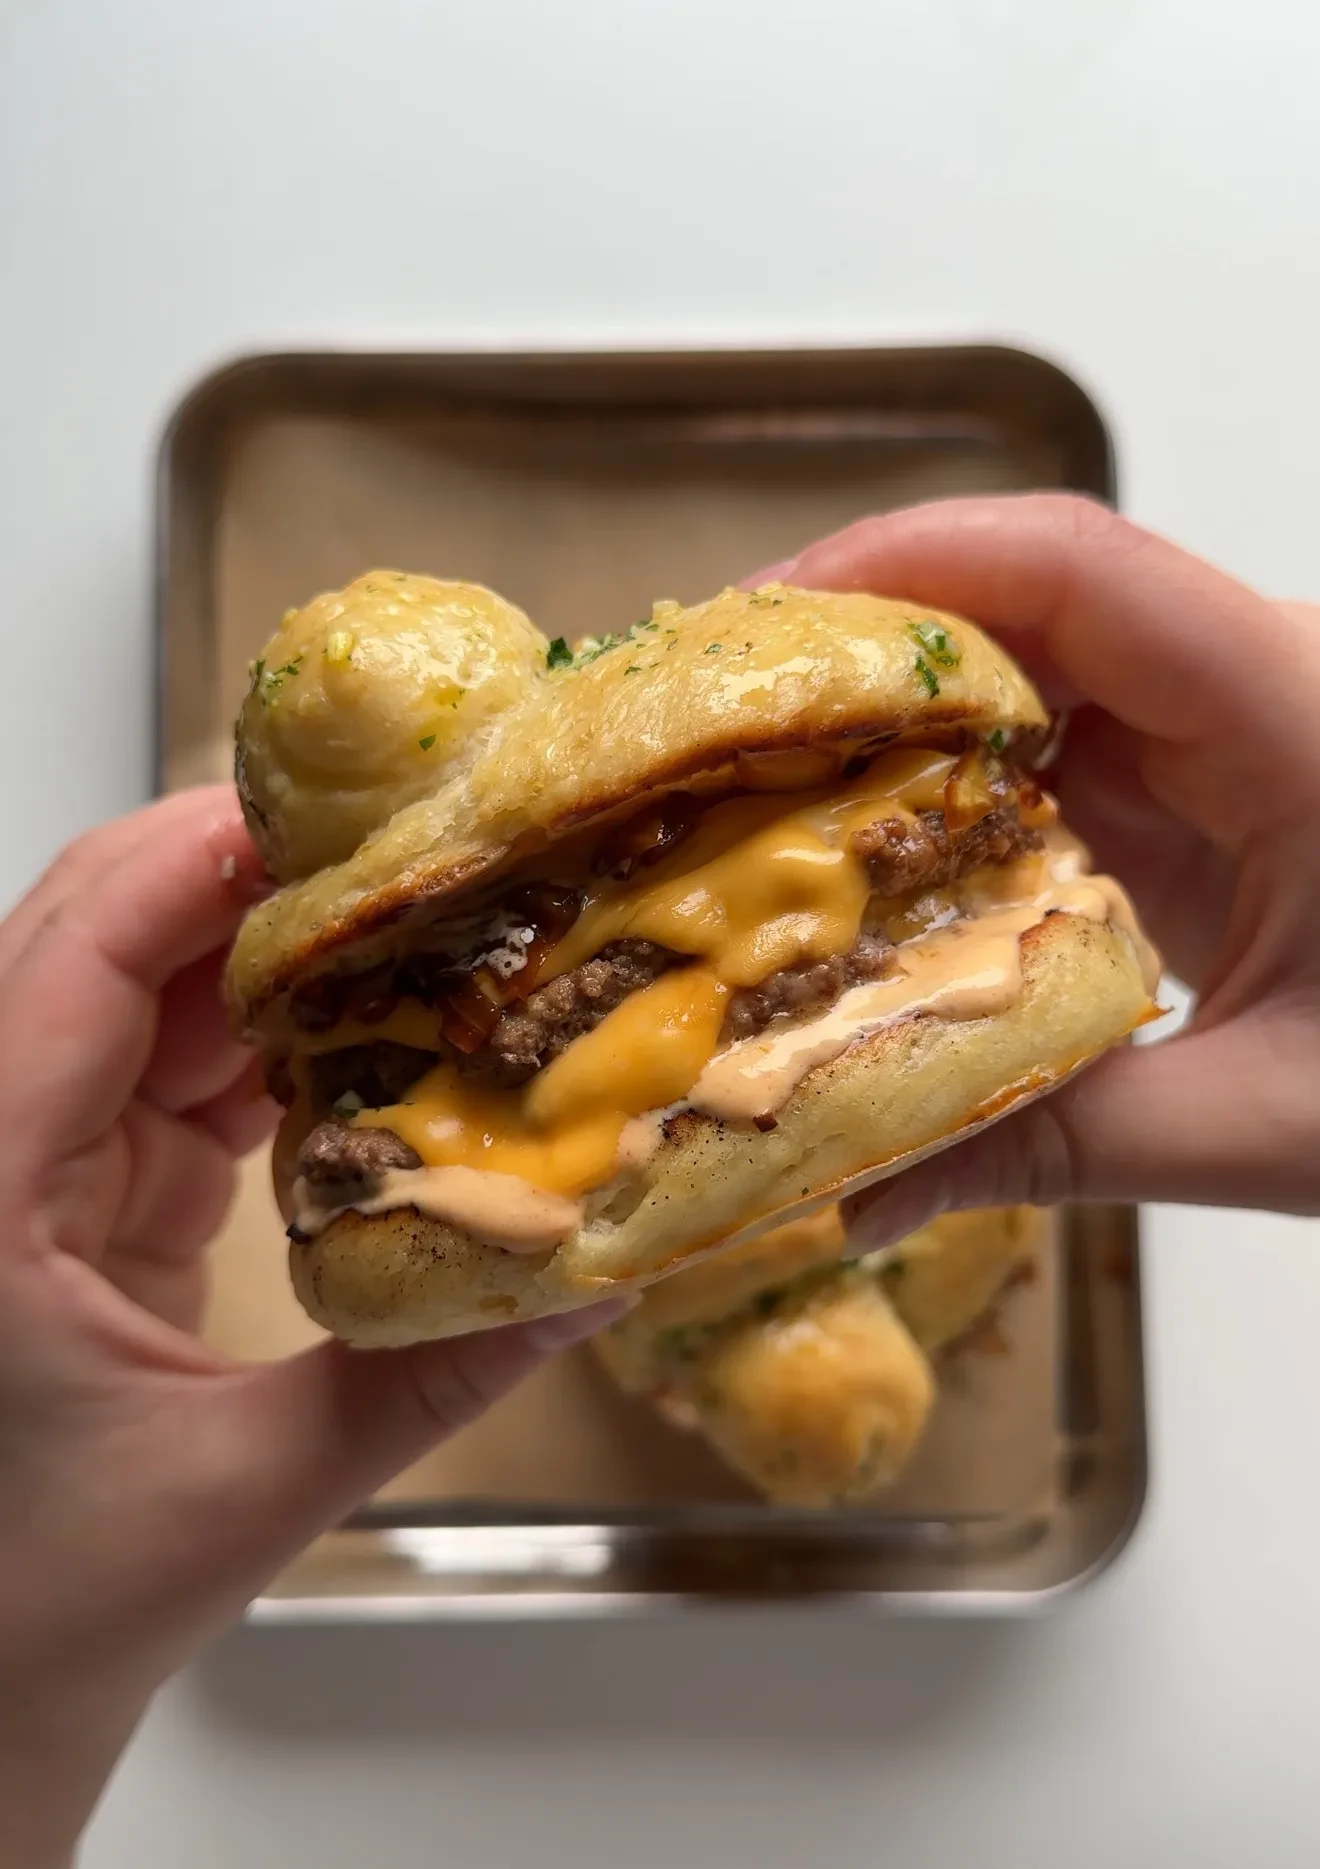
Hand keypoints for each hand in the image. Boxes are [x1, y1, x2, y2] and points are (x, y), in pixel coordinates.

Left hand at [0, 788, 616, 1868]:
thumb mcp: (248, 1492)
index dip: (188, 860)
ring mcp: (23, 1168)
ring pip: (133, 995)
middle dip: (235, 875)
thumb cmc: (41, 1613)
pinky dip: (258, 1039)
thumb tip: (588, 1281)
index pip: (71, 958)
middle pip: (95, 940)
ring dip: (258, 954)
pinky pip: (163, 1070)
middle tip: (387, 834)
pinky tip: (356, 1032)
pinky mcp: (75, 1198)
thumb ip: (425, 1379)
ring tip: (398, 916)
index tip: (319, 810)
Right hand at [755, 495, 1319, 1245]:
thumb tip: (849, 1194)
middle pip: (1036, 608)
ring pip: (1041, 686)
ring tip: (754, 804)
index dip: (905, 565)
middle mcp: (1265, 691)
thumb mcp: (1274, 1122)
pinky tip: (872, 874)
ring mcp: (1241, 741)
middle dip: (865, 658)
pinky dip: (962, 809)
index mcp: (1301, 714)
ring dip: (902, 740)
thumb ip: (1055, 1147)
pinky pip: (1068, 766)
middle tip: (716, 734)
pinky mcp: (1221, 803)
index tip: (763, 628)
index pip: (1080, 567)